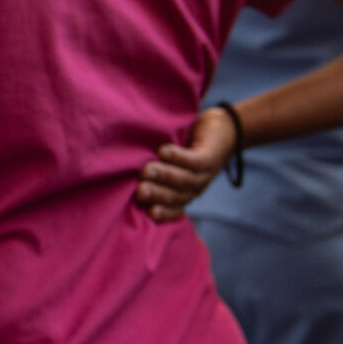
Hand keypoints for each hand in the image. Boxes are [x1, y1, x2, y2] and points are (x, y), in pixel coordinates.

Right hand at [135, 106, 237, 222]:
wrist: (223, 130)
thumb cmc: (187, 146)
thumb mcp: (170, 162)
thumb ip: (151, 168)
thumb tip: (119, 169)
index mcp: (183, 194)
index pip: (172, 209)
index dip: (161, 213)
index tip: (147, 213)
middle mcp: (193, 189)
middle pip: (175, 196)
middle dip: (157, 195)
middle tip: (140, 191)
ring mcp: (204, 175)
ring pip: (184, 180)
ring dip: (165, 175)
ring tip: (147, 169)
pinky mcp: (210, 158)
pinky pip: (194, 161)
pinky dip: (179, 157)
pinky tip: (164, 151)